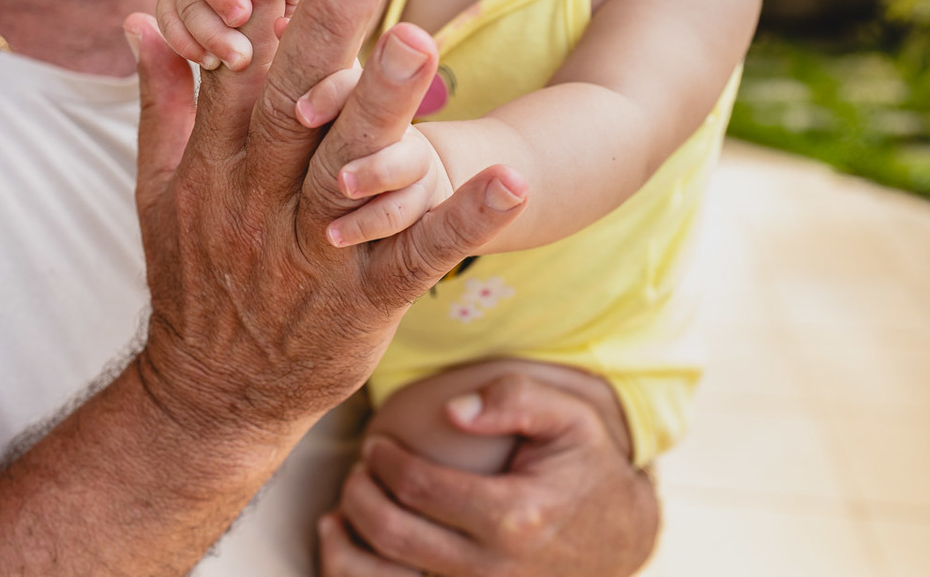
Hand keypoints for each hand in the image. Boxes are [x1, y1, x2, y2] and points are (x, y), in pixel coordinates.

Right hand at [126, 0, 528, 445]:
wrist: (211, 394)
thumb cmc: (193, 280)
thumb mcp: (157, 191)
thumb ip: (160, 105)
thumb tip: (144, 23)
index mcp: (218, 163)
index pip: (238, 61)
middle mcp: (262, 199)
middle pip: (294, 101)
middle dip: (324, 23)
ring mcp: (314, 250)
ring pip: (352, 171)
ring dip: (386, 107)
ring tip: (419, 38)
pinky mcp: (366, 300)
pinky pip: (417, 256)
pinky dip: (462, 218)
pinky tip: (511, 178)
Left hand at [321, 372, 659, 576]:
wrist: (619, 537)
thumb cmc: (587, 467)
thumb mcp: (570, 417)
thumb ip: (515, 399)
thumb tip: (452, 411)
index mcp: (515, 516)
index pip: (420, 489)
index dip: (385, 462)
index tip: (376, 444)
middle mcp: (495, 570)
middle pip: (395, 536)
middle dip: (361, 497)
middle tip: (359, 469)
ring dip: (349, 550)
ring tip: (339, 516)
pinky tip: (353, 551)